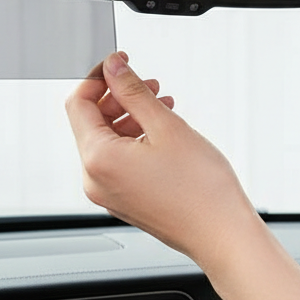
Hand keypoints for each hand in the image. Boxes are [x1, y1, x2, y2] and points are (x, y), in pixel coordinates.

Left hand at [65, 52, 259, 267]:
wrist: (221, 235)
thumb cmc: (201, 189)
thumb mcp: (165, 126)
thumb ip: (133, 91)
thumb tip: (112, 67)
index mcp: (98, 159)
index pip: (78, 103)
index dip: (98, 77)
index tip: (120, 63)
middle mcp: (95, 180)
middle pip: (90, 122)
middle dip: (118, 97)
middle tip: (149, 83)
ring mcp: (108, 194)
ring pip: (107, 141)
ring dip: (130, 117)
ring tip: (162, 105)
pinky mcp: (124, 201)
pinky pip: (118, 161)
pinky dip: (135, 140)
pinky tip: (162, 132)